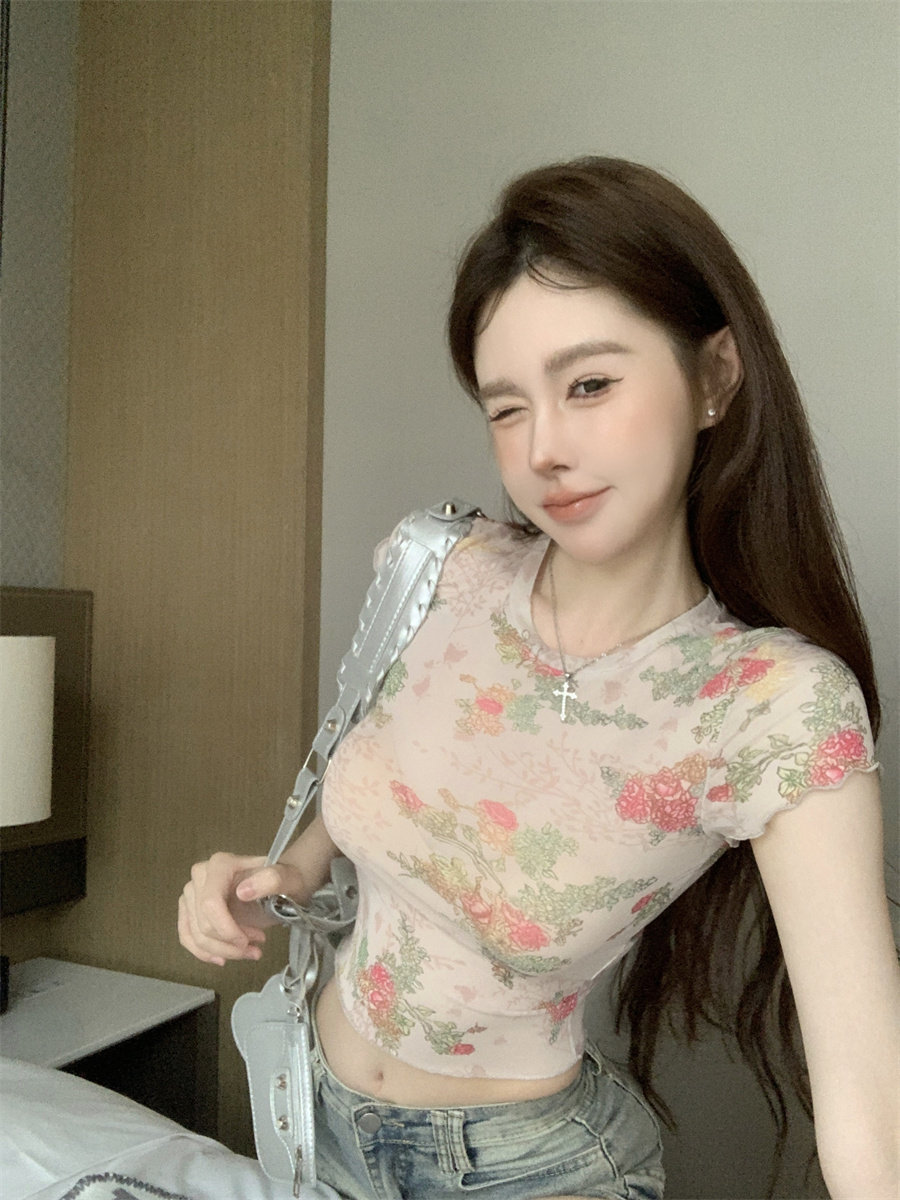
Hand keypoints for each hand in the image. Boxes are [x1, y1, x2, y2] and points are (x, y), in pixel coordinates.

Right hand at [177, 851, 306, 965]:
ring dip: (221, 951)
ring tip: (248, 953)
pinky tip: (222, 958)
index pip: (210, 903)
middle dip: (228, 944)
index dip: (226, 930)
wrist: (278, 880)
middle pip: (203, 923)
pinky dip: (202, 951)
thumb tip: (243, 892)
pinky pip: (186, 935)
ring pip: (196, 933)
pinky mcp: (189, 907)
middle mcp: (201, 875)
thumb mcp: (286, 877)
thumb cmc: (282, 879)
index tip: (248, 942)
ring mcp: (192, 891)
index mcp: (220, 864)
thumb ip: (271, 880)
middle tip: (255, 949)